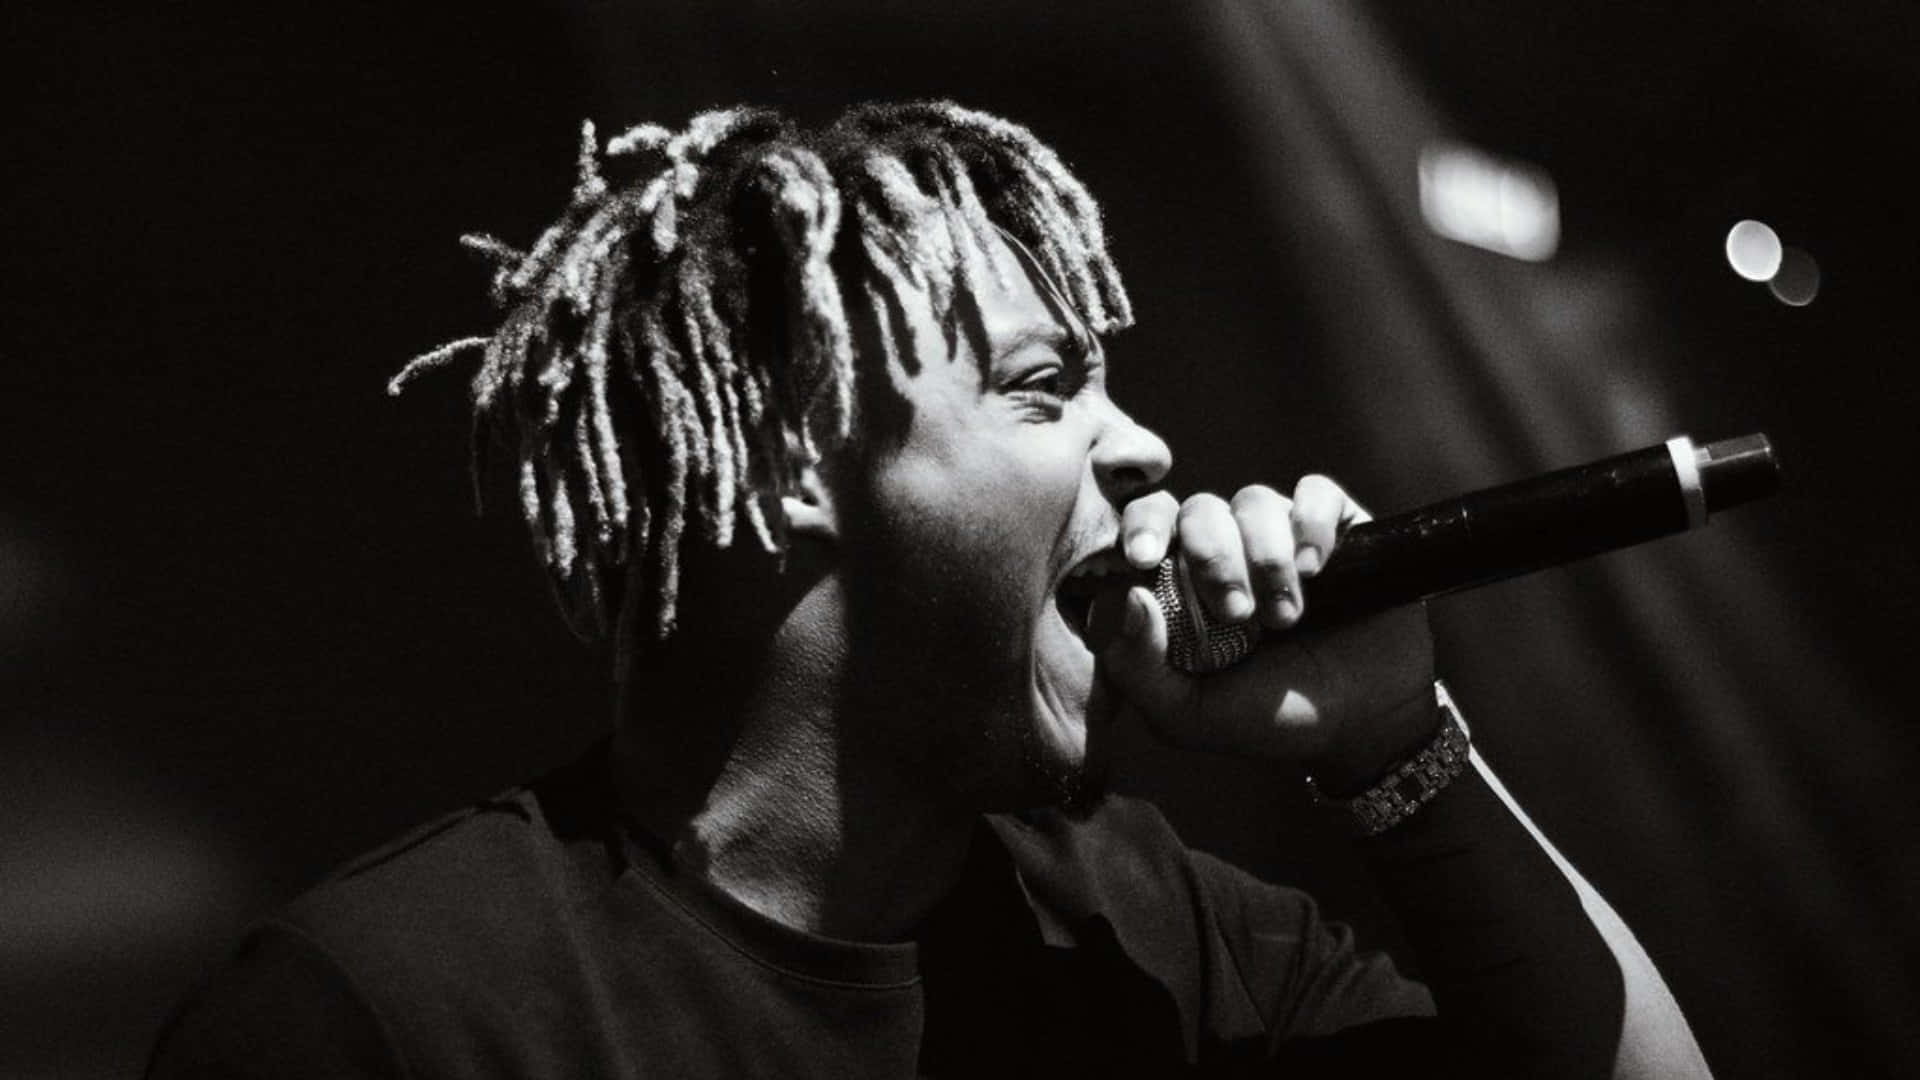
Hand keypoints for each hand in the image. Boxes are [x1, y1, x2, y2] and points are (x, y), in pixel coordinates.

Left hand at [1092, 476, 1437, 789]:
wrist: (1367, 723)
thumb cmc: (1269, 719)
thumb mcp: (1188, 715)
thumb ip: (1137, 668)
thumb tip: (1121, 597)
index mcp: (1178, 587)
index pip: (1143, 528)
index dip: (1139, 529)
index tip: (1144, 558)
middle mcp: (1226, 551)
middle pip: (1197, 510)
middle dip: (1213, 556)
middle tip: (1238, 613)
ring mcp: (1279, 536)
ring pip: (1254, 501)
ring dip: (1268, 559)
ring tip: (1286, 618)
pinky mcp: (1335, 528)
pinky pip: (1314, 492)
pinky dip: (1312, 524)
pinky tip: (1318, 569)